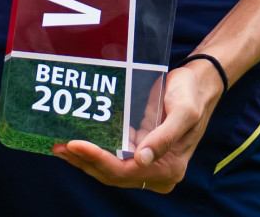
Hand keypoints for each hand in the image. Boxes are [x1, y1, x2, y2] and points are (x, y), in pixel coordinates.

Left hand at [51, 60, 221, 192]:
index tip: (76, 145)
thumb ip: (164, 137)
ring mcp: (147, 162)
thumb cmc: (192, 96)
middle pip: (114, 175)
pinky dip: (94, 151)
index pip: (126, 172)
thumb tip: (141, 160)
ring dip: (85, 160)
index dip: (99, 161)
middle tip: (60, 147)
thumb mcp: (183, 113)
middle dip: (86, 162)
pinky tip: (77, 142)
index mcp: (169, 168)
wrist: (199, 85)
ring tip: (60, 147)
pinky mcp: (139, 150)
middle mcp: (157, 171)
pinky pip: (113, 156)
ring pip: (110, 169)